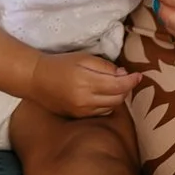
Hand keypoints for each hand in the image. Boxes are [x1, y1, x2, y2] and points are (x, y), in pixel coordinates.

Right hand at [27, 51, 141, 117]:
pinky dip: (107, 104)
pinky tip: (103, 95)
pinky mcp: (79, 116)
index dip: (131, 80)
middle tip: (125, 77)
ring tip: (114, 85)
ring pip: (111, 107)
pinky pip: (101, 112)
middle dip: (125, 88)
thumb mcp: (83, 58)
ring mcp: (82, 111)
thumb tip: (123, 75)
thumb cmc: (60, 64)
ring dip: (117, 97)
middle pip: (117, 98)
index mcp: (86, 82)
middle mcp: (85, 100)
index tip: (139, 75)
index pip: (118, 85)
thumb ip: (104, 66)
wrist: (36, 79)